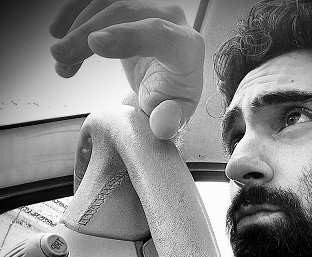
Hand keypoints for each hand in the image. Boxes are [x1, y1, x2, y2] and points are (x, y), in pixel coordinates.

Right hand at [49, 0, 204, 138]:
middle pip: (127, 13)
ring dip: (77, 27)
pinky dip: (76, 13)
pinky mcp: (131, 7)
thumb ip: (169, 120)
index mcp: (187, 49)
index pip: (160, 34)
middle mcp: (172, 20)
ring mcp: (150, 8)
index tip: (95, 45)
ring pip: (109, 3)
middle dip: (87, 33)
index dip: (128, 36)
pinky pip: (100, 0)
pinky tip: (60, 31)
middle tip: (60, 55)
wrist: (167, 83)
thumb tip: (162, 125)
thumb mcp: (172, 116)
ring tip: (60, 57)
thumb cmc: (169, 99)